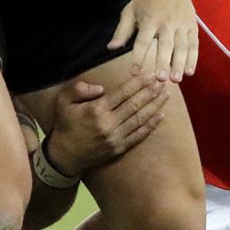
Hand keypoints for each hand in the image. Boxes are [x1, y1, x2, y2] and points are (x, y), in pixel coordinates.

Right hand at [46, 73, 168, 175]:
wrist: (65, 155)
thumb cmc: (65, 124)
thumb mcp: (64, 102)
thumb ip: (79, 89)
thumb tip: (101, 88)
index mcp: (96, 110)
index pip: (122, 93)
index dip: (138, 83)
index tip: (150, 75)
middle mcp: (108, 124)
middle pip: (135, 105)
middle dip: (151, 92)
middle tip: (163, 82)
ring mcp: (115, 138)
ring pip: (140, 119)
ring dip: (155, 106)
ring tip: (165, 95)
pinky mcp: (119, 148)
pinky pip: (139, 136)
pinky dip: (151, 126)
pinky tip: (160, 116)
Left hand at [107, 0, 197, 80]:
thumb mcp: (130, 10)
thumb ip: (121, 31)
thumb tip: (110, 48)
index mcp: (149, 19)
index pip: (142, 41)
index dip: (138, 56)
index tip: (134, 72)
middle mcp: (166, 22)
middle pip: (165, 45)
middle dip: (163, 62)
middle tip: (161, 79)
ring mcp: (181, 24)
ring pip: (181, 46)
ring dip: (179, 64)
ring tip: (176, 79)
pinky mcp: (192, 26)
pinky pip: (193, 44)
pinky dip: (193, 58)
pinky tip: (190, 72)